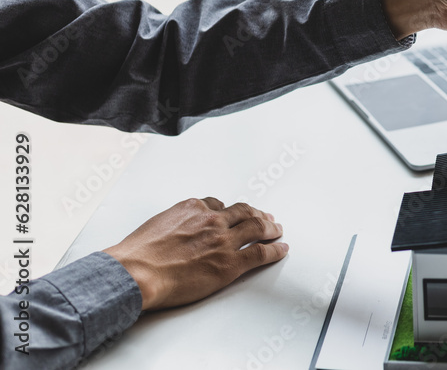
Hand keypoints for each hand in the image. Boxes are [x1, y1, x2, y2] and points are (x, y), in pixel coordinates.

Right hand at [104, 197, 287, 310]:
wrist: (135, 272)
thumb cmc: (138, 254)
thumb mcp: (156, 225)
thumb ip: (173, 223)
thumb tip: (172, 231)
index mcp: (193, 208)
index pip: (219, 205)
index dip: (231, 210)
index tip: (237, 213)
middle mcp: (212, 220)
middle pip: (244, 212)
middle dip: (258, 214)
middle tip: (266, 218)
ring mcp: (223, 241)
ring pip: (257, 227)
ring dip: (271, 228)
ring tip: (278, 230)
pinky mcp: (230, 263)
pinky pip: (260, 252)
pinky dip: (275, 250)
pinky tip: (281, 249)